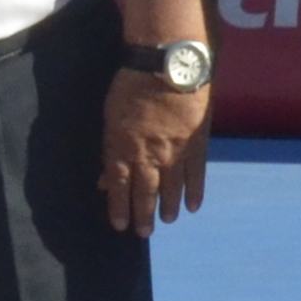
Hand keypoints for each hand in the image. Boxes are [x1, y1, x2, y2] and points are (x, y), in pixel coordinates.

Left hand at [99, 71, 212, 233]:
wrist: (168, 67)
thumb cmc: (131, 84)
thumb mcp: (110, 116)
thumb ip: (110, 148)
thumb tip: (104, 177)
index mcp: (122, 148)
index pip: (119, 186)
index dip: (119, 207)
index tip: (120, 225)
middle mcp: (148, 157)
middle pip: (145, 192)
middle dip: (143, 214)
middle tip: (144, 233)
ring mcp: (175, 153)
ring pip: (171, 188)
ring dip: (168, 207)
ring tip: (167, 221)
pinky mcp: (197, 144)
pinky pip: (196, 175)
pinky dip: (194, 192)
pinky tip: (193, 206)